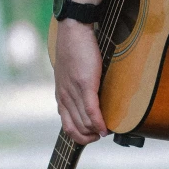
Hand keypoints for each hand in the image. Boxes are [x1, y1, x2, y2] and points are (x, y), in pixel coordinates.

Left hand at [54, 20, 107, 144]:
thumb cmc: (74, 49)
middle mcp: (65, 97)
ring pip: (84, 123)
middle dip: (90, 137)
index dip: (80, 137)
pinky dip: (99, 123)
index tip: (92, 136)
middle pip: (76, 128)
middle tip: (102, 135)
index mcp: (61, 96)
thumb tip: (86, 98)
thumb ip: (74, 88)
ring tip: (107, 131)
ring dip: (96, 132)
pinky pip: (92, 111)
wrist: (73, 30)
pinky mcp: (85, 85)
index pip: (67, 127)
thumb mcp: (68, 74)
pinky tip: (106, 128)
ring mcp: (74, 92)